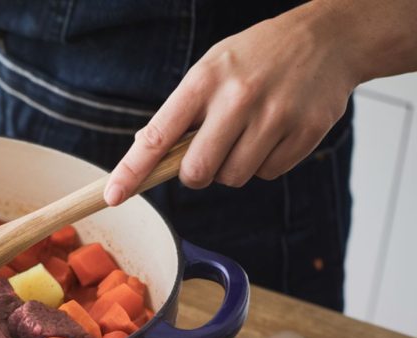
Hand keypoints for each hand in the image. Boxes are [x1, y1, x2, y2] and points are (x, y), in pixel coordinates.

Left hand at [104, 3, 360, 204]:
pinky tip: (272, 134)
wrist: (327, 38)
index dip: (132, 171)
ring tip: (245, 135)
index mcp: (204, 80)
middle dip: (195, 175)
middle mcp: (237, 98)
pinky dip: (264, 164)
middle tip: (204, 157)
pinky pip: (268, 174)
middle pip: (197, 171)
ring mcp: (274, 115)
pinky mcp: (305, 132)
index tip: (113, 195)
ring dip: (232, 169)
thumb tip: (144, 149)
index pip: (158, 135)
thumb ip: (181, 110)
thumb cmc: (257, 57)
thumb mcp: (211, 69)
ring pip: (233, 177)